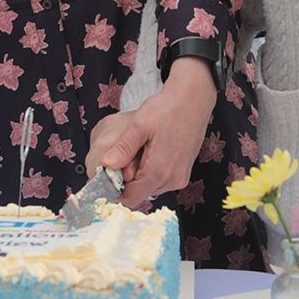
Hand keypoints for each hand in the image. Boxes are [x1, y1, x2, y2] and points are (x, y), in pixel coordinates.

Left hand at [86, 58, 216, 207]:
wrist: (193, 100)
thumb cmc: (167, 109)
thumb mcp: (139, 125)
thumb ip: (123, 148)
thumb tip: (105, 165)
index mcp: (158, 171)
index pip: (130, 198)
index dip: (114, 191)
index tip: (105, 177)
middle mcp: (171, 180)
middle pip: (139, 194)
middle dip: (126, 181)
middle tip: (122, 156)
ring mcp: (179, 178)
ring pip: (149, 188)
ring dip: (139, 177)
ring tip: (138, 151)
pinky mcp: (183, 173)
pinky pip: (160, 182)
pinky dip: (150, 173)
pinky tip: (149, 153)